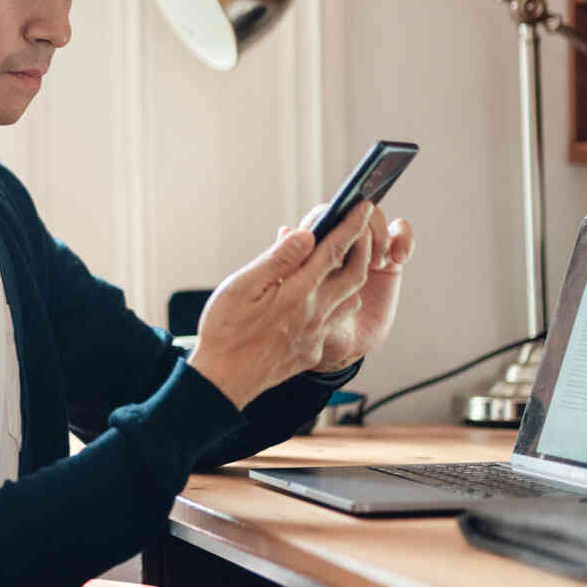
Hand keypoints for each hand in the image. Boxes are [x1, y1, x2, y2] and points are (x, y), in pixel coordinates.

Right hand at [187, 202, 376, 407]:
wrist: (223, 381)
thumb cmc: (225, 331)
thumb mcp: (242, 287)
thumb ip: (278, 260)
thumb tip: (304, 234)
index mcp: (298, 292)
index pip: (334, 250)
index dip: (351, 225)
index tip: (362, 205)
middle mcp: (315, 313)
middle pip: (355, 274)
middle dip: (363, 246)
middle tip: (362, 227)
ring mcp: (316, 334)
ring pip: (350, 299)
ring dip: (354, 276)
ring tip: (345, 260)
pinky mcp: (312, 350)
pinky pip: (336, 322)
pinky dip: (338, 302)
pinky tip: (323, 298)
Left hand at [282, 203, 415, 372]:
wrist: (332, 349)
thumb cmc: (299, 326)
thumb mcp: (286, 301)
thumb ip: (285, 265)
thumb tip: (286, 230)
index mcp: (309, 249)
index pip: (323, 217)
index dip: (338, 215)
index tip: (354, 220)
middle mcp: (336, 246)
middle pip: (353, 215)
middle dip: (365, 226)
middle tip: (366, 254)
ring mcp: (362, 252)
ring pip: (376, 222)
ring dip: (382, 234)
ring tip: (378, 262)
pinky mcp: (386, 262)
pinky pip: (400, 239)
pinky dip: (404, 240)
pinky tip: (399, 258)